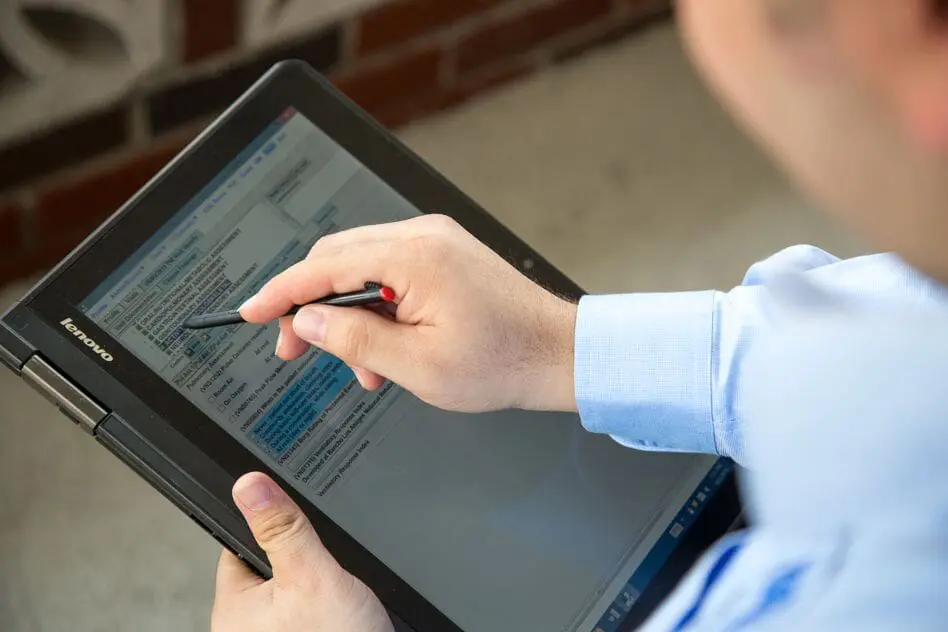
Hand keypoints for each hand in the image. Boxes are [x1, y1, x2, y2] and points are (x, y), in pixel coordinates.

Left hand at [212, 473, 392, 631]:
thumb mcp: (312, 577)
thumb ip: (283, 530)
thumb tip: (250, 484)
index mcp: (234, 608)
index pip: (238, 544)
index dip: (268, 526)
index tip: (289, 519)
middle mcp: (248, 628)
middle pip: (271, 569)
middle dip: (302, 562)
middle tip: (328, 574)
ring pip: (296, 593)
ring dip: (320, 588)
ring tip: (340, 602)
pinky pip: (312, 615)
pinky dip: (330, 611)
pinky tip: (346, 616)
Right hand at [240, 215, 577, 411]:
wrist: (558, 353)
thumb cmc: (503, 360)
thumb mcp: (416, 365)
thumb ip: (353, 338)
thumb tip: (306, 320)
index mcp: (414, 257)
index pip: (324, 266)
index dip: (281, 293)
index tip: (251, 313)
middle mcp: (423, 237)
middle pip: (338, 259)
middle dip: (311, 306)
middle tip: (296, 350)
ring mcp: (436, 242)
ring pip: (362, 267)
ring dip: (348, 315)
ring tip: (362, 368)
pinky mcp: (444, 255)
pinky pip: (390, 271)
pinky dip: (376, 307)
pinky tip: (384, 348)